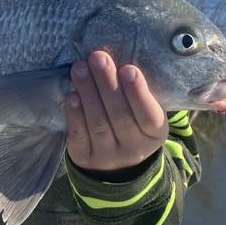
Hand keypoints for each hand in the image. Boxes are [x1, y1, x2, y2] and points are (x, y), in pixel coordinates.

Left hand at [65, 51, 168, 175]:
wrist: (116, 167)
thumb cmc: (132, 125)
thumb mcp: (144, 114)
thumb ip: (138, 93)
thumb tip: (118, 57)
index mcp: (154, 134)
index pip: (148, 115)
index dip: (138, 93)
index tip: (128, 69)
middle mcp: (133, 148)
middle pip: (120, 115)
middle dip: (107, 84)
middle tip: (97, 57)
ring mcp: (108, 156)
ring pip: (98, 123)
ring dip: (88, 92)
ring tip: (80, 68)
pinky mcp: (85, 157)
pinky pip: (79, 136)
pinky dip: (75, 115)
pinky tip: (71, 96)